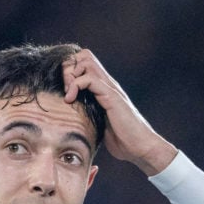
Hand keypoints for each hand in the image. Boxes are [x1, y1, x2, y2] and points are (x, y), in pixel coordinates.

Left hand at [62, 49, 177, 175]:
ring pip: (86, 62)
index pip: (84, 63)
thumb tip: (71, 120)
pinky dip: (75, 85)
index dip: (69, 70)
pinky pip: (90, 79)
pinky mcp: (111, 96)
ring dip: (71, 75)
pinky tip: (70, 100)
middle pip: (84, 55)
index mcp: (103, 88)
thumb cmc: (123, 140)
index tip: (62, 90)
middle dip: (68, 68)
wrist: (140, 147)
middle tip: (64, 89)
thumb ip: (88, 116)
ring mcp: (110, 88)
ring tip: (68, 94)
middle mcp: (107, 84)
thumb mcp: (99, 124)